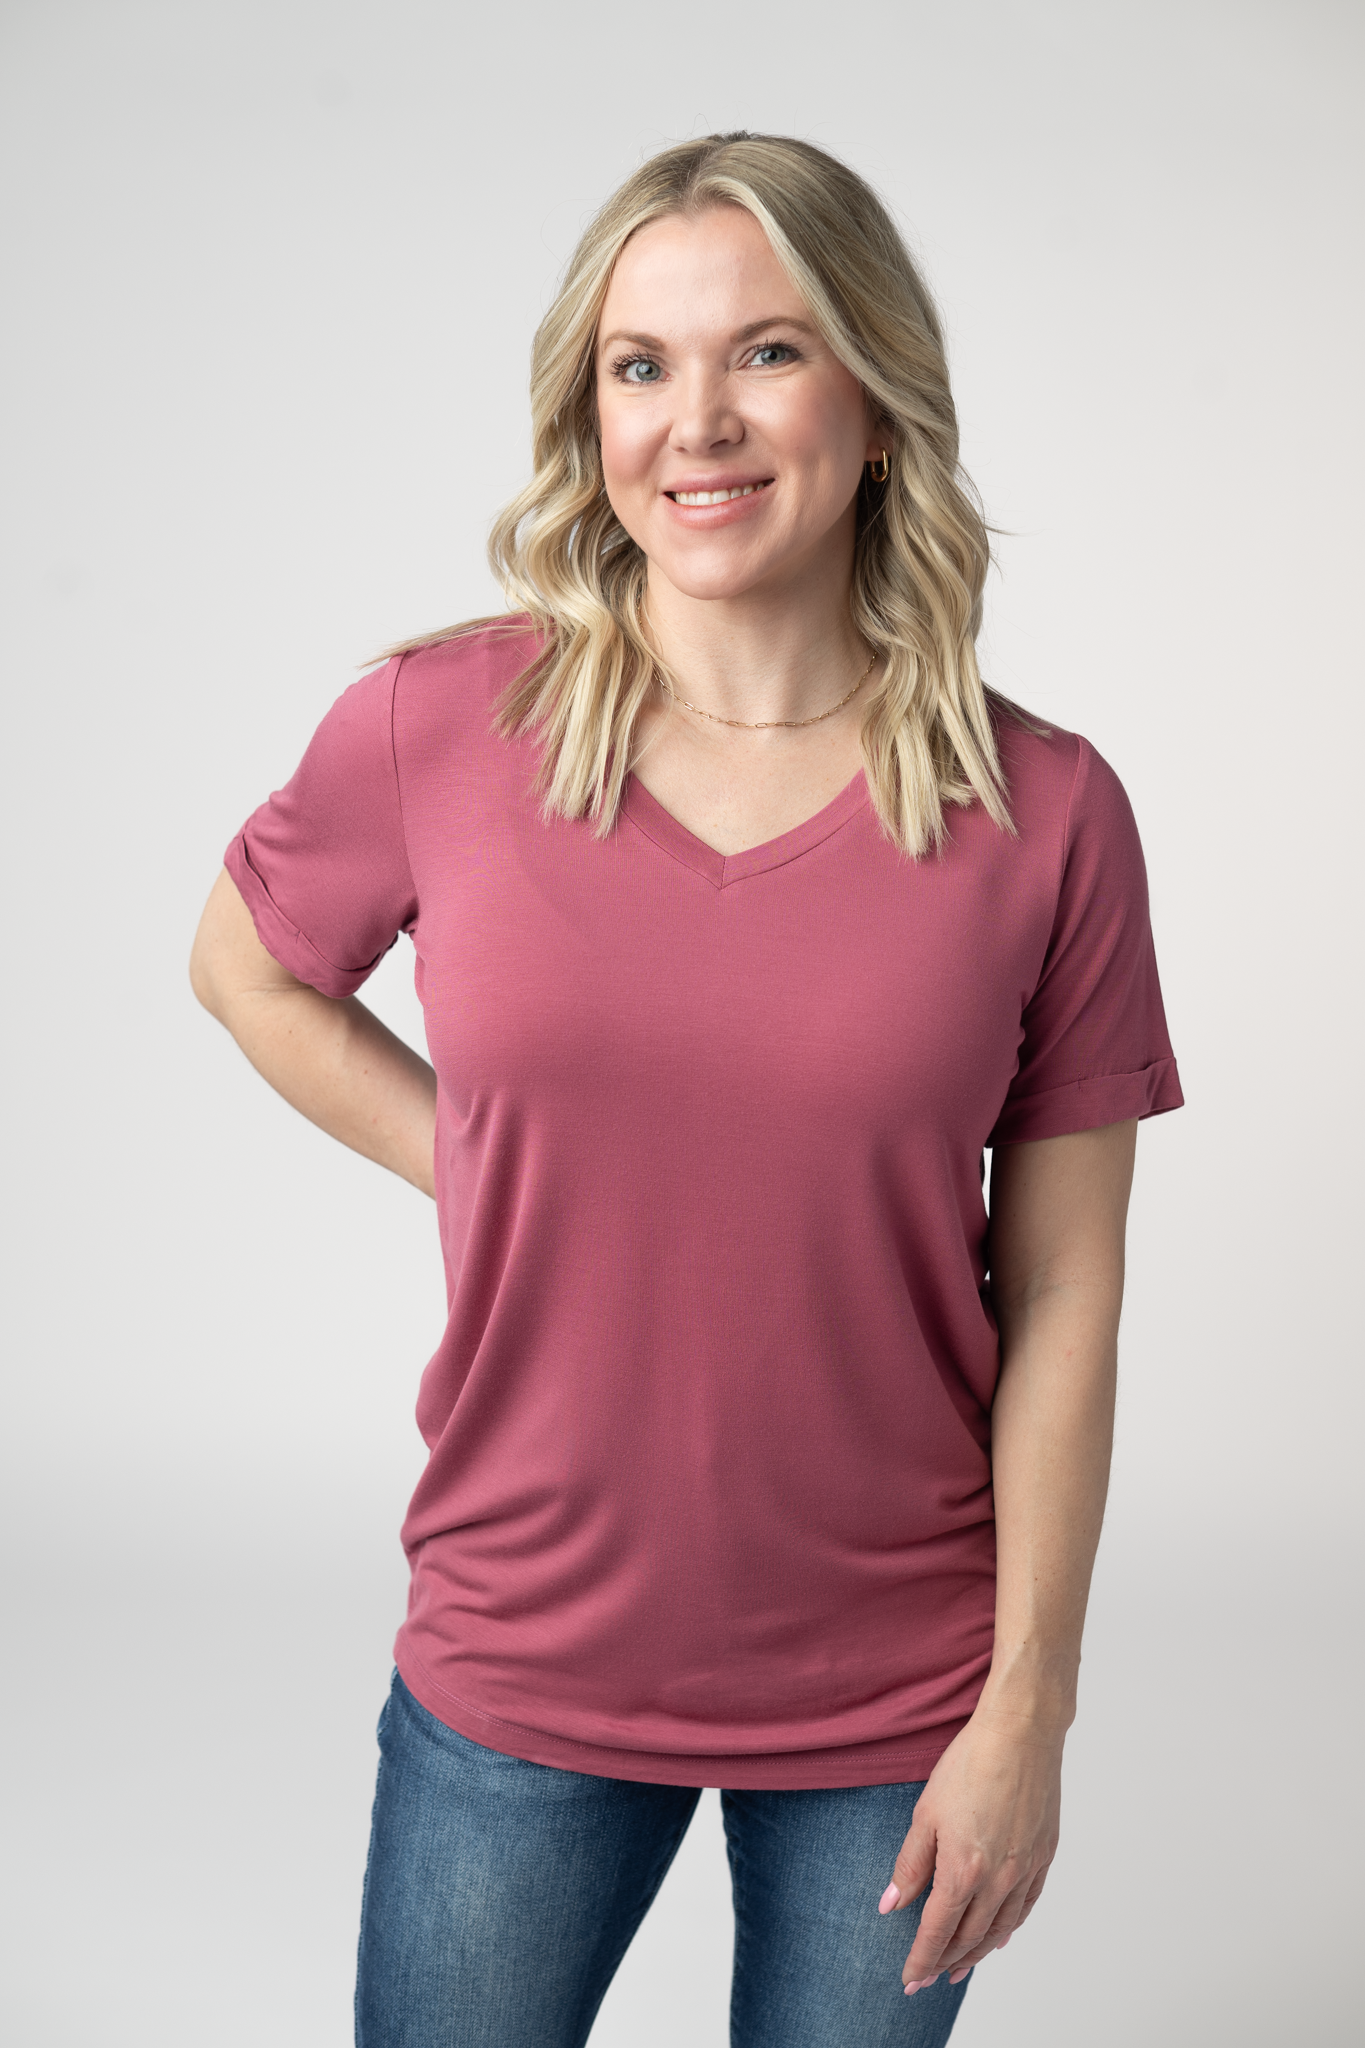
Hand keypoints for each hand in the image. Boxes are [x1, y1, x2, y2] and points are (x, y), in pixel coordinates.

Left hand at [877, 1708, 1062, 1993]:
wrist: (1022, 1733)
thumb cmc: (970, 1764)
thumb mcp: (926, 1813)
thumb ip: (910, 1865)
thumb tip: (891, 1905)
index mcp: (964, 1870)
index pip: (937, 1930)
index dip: (921, 1958)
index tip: (909, 1979)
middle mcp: (999, 1880)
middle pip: (969, 1936)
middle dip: (946, 1961)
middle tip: (929, 1978)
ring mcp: (1026, 1870)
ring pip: (999, 1928)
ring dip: (977, 1952)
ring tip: (959, 1967)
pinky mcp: (1044, 1856)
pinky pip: (1025, 1906)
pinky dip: (1009, 1927)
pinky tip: (998, 1935)